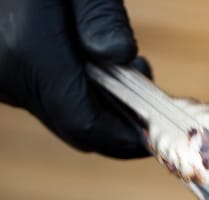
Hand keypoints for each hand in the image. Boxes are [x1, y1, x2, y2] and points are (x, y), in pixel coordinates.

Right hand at [0, 0, 149, 157]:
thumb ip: (100, 16)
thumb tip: (120, 56)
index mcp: (29, 54)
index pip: (87, 127)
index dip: (127, 138)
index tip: (157, 128)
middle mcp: (8, 76)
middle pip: (75, 126)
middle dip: (117, 116)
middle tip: (143, 81)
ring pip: (58, 113)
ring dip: (94, 100)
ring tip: (116, 61)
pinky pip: (40, 95)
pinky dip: (69, 88)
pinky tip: (83, 56)